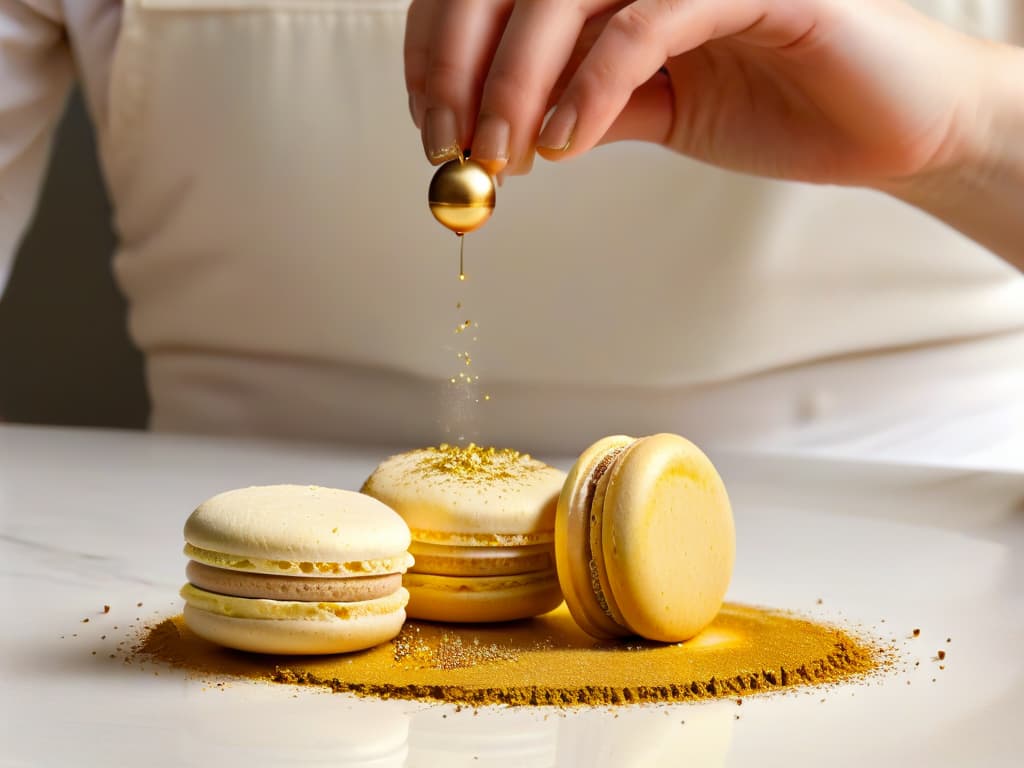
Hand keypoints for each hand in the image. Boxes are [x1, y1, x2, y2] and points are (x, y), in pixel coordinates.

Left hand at [404, 0, 984, 188]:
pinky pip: (645, 24)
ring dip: (513, 81)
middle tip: (448, 144)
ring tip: (499, 157)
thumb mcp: (650, 111)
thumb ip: (577, 108)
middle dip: (458, 62)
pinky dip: (590, 86)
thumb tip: (493, 135)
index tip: (426, 121)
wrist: (883, 126)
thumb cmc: (772, 105)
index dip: (440, 44)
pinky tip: (563, 144)